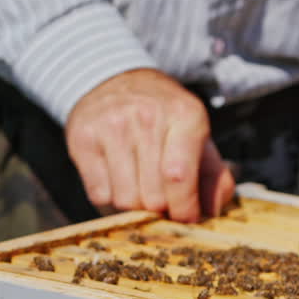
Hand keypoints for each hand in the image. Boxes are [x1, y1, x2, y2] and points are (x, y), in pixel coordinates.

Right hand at [65, 68, 234, 222]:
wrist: (116, 81)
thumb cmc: (165, 119)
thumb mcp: (199, 138)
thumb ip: (215, 177)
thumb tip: (212, 213)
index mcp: (185, 116)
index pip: (179, 178)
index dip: (184, 209)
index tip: (185, 218)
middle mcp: (148, 117)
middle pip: (153, 196)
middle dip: (161, 208)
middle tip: (162, 199)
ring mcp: (112, 126)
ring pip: (125, 200)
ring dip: (135, 205)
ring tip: (140, 187)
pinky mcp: (83, 138)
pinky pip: (99, 194)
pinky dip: (109, 198)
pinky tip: (117, 179)